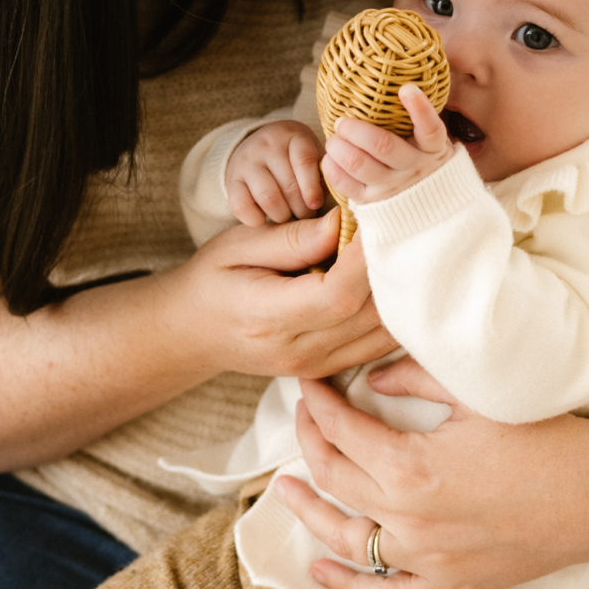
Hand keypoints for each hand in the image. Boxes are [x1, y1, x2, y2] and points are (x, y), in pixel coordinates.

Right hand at [165, 210, 396, 379]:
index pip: (337, 294)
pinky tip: (385, 281)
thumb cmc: (212, 280)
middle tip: (393, 228)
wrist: (193, 332)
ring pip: (381, 333)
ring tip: (391, 251)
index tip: (379, 221)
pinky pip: (378, 344)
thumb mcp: (237, 245)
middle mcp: (297, 350)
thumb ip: (292, 239)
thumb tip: (344, 224)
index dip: (365, 260)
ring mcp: (315, 365)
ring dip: (395, 292)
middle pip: (367, 314)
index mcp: (268, 317)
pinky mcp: (328, 368)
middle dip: (388, 269)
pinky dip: (390, 312)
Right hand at [227, 120, 325, 225]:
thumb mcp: (314, 158)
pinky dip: (256, 219)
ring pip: (268, 197)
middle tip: (306, 215)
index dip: (312, 187)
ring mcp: (247, 160)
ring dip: (282, 215)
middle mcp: (267, 144)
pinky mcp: (232, 179)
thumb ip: (327, 177)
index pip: (303, 160)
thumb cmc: (296, 160)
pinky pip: (242, 206)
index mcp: (294, 136)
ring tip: (289, 217)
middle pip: (288, 185)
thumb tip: (338, 212)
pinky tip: (265, 219)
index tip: (316, 204)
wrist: (257, 148)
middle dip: (301, 208)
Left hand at [270, 371, 588, 588]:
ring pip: (346, 541)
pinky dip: (349, 588)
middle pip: (336, 478)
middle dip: (309, 443)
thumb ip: (418, 377)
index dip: (318, 404)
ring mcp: (427, 560)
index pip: (341, 431)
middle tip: (301, 418)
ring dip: (310, 515)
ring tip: (285, 492)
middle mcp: (408, 520)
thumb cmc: (547, 434)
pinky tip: (321, 571)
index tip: (308, 384)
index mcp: (410, 468)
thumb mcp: (477, 392)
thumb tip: (374, 376)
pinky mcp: (451, 585)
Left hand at [322, 84, 453, 205]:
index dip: (419, 108)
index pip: (430, 128)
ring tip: (334, 139)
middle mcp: (414, 168)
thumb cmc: (422, 160)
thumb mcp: (430, 142)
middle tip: (342, 122)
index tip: (406, 88)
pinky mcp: (374, 202)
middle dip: (354, 129)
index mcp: (432, 149)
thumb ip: (419, 121)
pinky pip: (346, 186)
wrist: (431, 205)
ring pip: (358, 164)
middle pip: (381, 145)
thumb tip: (396, 85)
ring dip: (338, 147)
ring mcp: (393, 187)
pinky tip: (330, 158)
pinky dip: (332, 168)